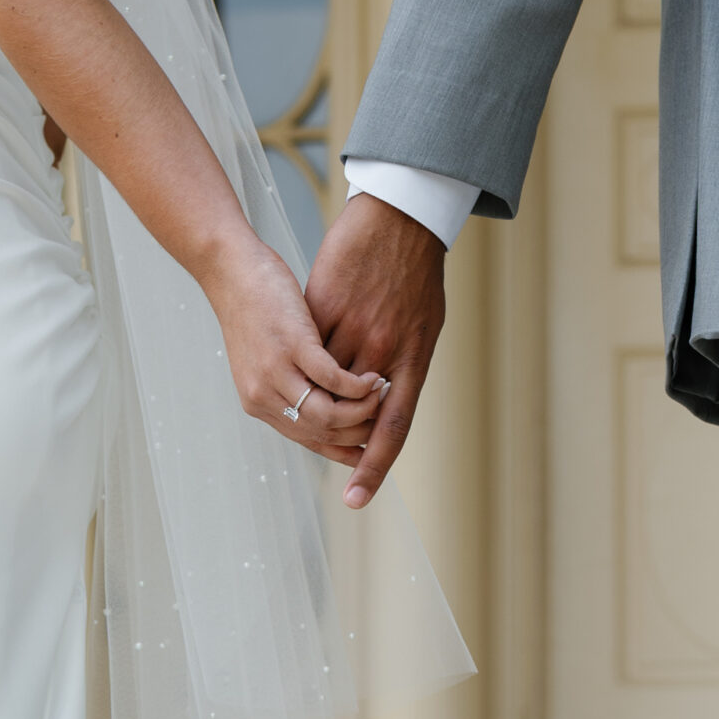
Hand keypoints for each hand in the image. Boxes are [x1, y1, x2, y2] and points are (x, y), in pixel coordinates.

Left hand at [202, 232, 387, 458]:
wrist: (231, 270)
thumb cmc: (256, 309)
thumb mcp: (267, 358)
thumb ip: (292, 385)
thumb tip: (327, 404)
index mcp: (259, 403)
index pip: (308, 440)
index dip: (343, 449)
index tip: (371, 447)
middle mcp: (263, 396)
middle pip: (321, 433)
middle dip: (359, 432)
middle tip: (384, 417)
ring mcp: (275, 373)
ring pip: (328, 415)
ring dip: (362, 411)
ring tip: (381, 394)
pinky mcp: (291, 345)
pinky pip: (332, 379)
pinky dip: (357, 385)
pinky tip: (372, 377)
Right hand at [304, 195, 447, 507]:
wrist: (400, 219)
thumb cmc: (418, 274)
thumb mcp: (424, 326)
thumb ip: (403, 366)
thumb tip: (384, 399)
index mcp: (414, 361)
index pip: (393, 427)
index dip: (375, 464)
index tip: (357, 498)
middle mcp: (383, 353)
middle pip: (352, 412)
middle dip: (338, 431)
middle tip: (327, 444)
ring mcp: (353, 331)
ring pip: (327, 385)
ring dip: (318, 400)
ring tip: (305, 409)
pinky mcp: (325, 309)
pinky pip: (311, 350)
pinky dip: (305, 364)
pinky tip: (294, 369)